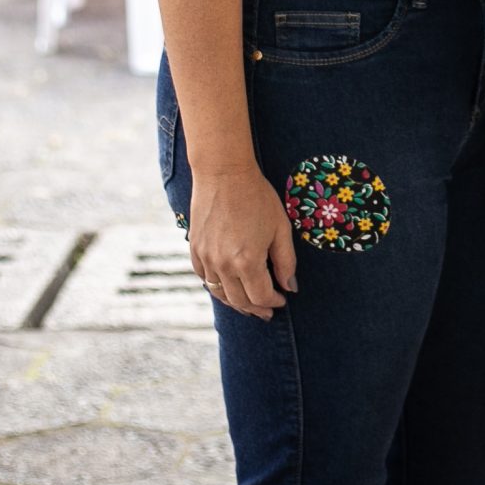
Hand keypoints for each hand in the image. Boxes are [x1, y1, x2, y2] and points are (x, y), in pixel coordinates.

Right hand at [186, 163, 297, 318]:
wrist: (223, 173)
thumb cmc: (257, 197)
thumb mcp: (280, 228)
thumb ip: (286, 261)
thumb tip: (290, 288)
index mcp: (247, 261)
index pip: (261, 296)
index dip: (274, 302)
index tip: (282, 300)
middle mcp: (223, 265)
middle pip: (240, 300)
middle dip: (256, 308)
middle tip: (267, 311)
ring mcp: (206, 258)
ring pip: (220, 293)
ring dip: (236, 302)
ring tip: (249, 304)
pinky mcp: (194, 250)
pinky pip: (205, 278)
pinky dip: (217, 288)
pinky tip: (227, 287)